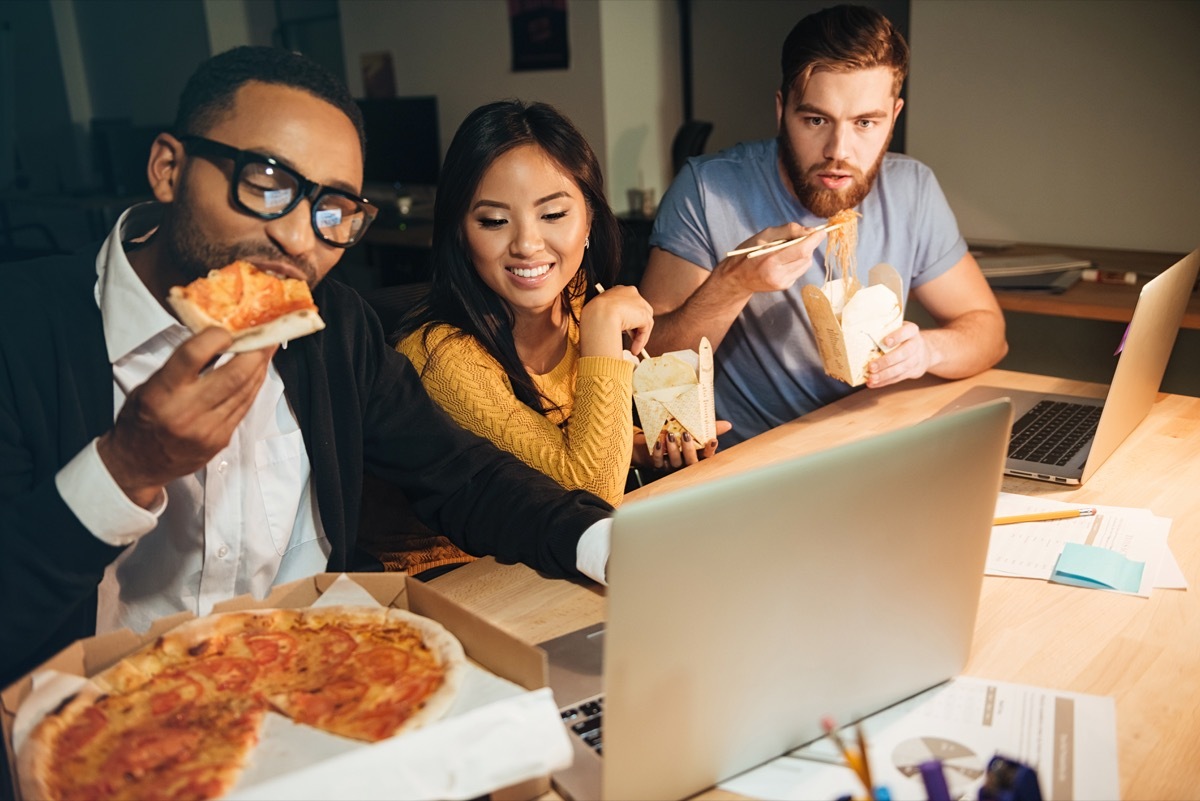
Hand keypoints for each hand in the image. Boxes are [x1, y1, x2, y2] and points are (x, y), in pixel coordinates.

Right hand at [97, 328, 277, 507]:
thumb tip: (216, 338)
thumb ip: (182, 365)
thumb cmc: (142, 419)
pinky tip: (256, 373)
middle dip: (255, 351)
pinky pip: (245, 406)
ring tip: (266, 348)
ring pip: (246, 390)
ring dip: (260, 366)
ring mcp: (207, 429)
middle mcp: (185, 412)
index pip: (193, 355)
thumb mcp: (151, 386)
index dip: (216, 337)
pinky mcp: (221, 440)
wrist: (139, 464)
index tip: (227, 329)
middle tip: (265, 334)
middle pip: (234, 374)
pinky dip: (254, 386)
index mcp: (162, 393)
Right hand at [580, 284, 654, 357]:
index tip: (623, 329)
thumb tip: (613, 326)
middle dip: (636, 326)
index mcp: (619, 290)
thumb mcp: (601, 312)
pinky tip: (634, 349)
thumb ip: (611, 315)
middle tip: (630, 338)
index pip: (628, 303)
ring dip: (639, 336)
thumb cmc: (594, 314)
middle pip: (639, 311)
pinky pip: (645, 329)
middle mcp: (630, 293)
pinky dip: (640, 340)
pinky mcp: (643, 313)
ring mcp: (638, 302)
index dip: (627, 317)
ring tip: (633, 348)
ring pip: (644, 321)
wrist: (598, 315)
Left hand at [634, 420, 733, 472]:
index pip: (707, 457)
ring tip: (670, 435)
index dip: (710, 450)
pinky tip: (658, 443)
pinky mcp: (658, 464)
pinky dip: (658, 453)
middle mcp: (685, 463)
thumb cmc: (680, 437)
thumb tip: (728, 425)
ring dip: (673, 449)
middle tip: (686, 435)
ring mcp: (672, 465)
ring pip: (674, 462)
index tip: (713, 440)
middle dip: (689, 450)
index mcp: (697, 456)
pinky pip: (658, 461)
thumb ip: (711, 429)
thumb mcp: (696, 432)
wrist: (656, 439)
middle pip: (690, 462)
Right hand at [716, 223, 823, 294]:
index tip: (821, 231)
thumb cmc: (748, 252)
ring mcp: (783, 283)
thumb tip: (810, 231)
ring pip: (806, 263)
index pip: (801, 250)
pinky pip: (800, 270)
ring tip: (789, 248)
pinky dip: (798, 261)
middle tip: (803, 235)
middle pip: (806, 256)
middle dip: (809, 244)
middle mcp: (778, 275)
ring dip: (804, 252)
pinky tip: (785, 259)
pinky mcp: (785, 286)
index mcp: (770, 261)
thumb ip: (787, 230)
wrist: (737, 278)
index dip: (814, 239)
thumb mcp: (763, 236)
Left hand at [865, 322, 931, 387]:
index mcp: (911, 331)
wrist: (925, 351)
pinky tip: (874, 383)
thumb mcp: (898, 328)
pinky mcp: (913, 372)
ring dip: (884, 375)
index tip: (885, 341)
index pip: (906, 331)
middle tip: (871, 366)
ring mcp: (916, 359)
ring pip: (901, 369)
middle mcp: (916, 344)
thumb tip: (862, 334)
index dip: (897, 336)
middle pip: (903, 353)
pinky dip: (885, 381)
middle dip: (886, 361)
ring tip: (871, 378)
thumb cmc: (903, 338)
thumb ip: (885, 330)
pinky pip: (898, 378)